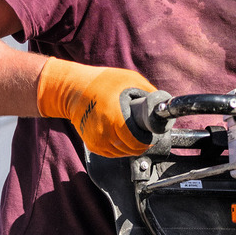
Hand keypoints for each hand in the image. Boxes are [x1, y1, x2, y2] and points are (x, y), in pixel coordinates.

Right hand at [36, 59, 160, 157]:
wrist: (73, 89)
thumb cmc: (102, 82)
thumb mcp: (129, 80)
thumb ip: (148, 93)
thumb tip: (162, 106)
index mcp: (115, 117)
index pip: (137, 142)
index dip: (147, 141)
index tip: (150, 135)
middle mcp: (104, 132)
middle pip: (131, 150)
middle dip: (140, 144)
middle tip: (143, 134)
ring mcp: (97, 141)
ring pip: (122, 154)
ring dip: (130, 147)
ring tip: (131, 133)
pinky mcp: (92, 145)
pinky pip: (112, 153)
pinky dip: (119, 147)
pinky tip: (120, 136)